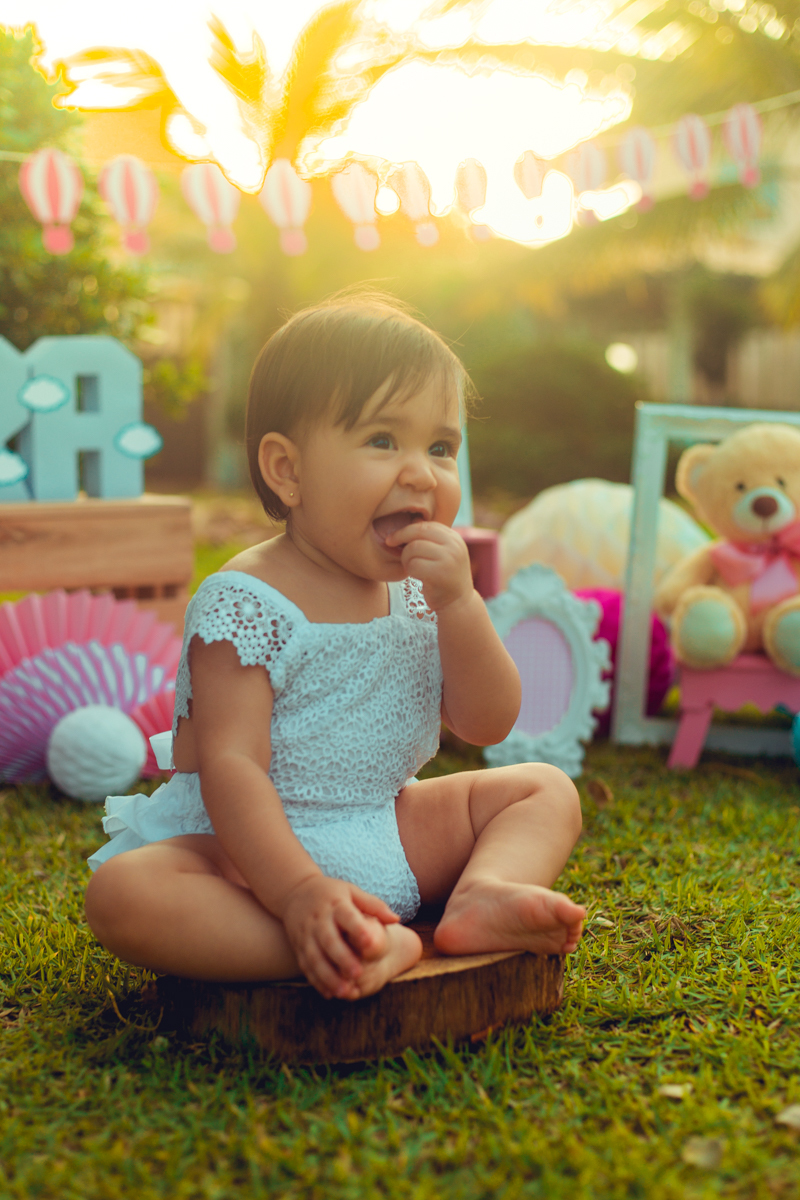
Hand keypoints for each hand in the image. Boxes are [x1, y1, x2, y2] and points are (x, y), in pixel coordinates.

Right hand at [280, 875, 398, 999]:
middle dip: (342, 959)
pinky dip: (316, 981)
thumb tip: (396, 919)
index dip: (357, 929)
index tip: (370, 944)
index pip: (346, 916)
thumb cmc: (332, 893)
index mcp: (335, 904)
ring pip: (315, 957)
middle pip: (329, 940)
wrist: (295, 891)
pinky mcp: (298, 947)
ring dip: (328, 976)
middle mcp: (318, 920)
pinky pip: (305, 966)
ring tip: (344, 992)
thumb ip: (374, 905)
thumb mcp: (352, 891)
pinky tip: (329, 994)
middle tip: (358, 974)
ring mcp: (306, 934)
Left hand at [386, 521, 472, 611]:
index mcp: (454, 538)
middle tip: (391, 545)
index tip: (393, 537)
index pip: (425, 525)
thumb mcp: (444, 554)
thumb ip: (431, 540)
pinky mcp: (440, 574)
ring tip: (412, 567)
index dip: (406, 529)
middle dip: (400, 538)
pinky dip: (409, 570)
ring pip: (413, 548)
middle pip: (418, 532)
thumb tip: (407, 524)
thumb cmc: (444, 577)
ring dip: (405, 559)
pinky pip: (413, 565)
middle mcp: (454, 546)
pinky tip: (416, 576)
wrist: (458, 603)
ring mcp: (449, 559)